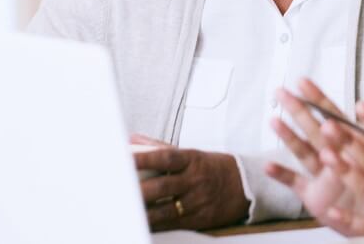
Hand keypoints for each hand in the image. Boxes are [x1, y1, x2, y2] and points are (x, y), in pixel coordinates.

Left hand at [131, 134, 248, 230]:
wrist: (246, 186)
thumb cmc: (213, 168)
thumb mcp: (192, 154)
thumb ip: (160, 147)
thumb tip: (132, 139)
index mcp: (192, 160)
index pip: (164, 157)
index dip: (144, 158)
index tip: (124, 158)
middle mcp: (194, 180)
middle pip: (161, 186)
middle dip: (138, 191)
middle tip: (116, 192)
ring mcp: (197, 201)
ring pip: (164, 209)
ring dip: (142, 212)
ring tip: (123, 211)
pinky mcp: (198, 219)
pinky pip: (172, 224)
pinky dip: (155, 225)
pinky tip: (140, 223)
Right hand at [265, 80, 363, 235]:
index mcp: (353, 146)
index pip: (334, 116)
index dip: (320, 99)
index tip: (305, 80)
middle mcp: (334, 157)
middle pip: (313, 128)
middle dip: (298, 110)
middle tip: (282, 91)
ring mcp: (322, 175)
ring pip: (304, 152)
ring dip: (289, 138)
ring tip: (275, 121)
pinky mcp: (315, 196)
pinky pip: (297, 185)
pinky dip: (283, 176)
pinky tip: (268, 164)